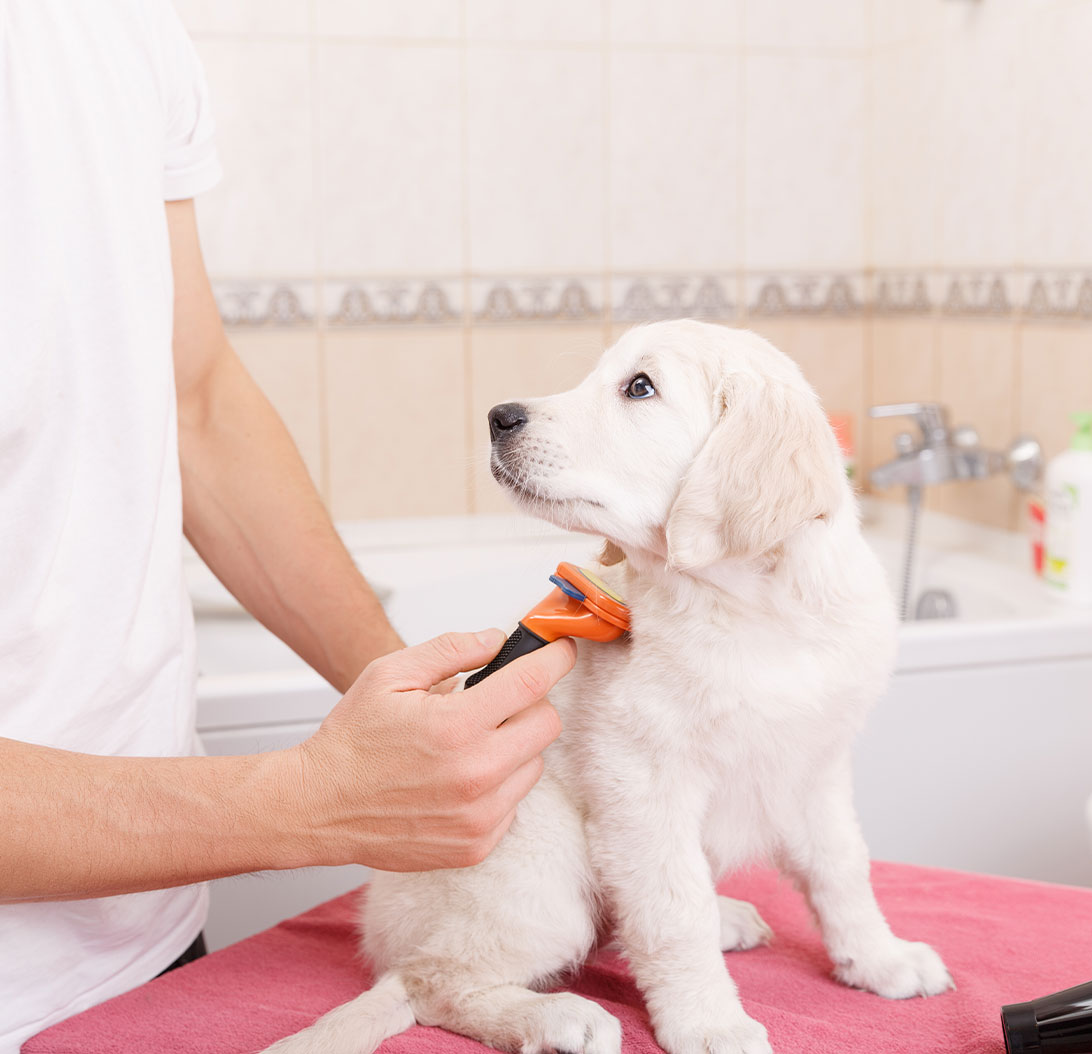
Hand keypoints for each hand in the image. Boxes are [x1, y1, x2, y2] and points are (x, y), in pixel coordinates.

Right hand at [285, 629, 573, 871]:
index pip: (533, 682)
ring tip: (467, 745)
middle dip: (529, 704)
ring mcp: (479, 816)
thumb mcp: (390, 674)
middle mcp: (475, 775)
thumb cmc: (351, 741)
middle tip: (496, 702)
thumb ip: (450, 650)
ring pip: (533, 765)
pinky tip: (459, 779)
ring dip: (513, 747)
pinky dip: (497, 785)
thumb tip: (496, 640)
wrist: (318, 807)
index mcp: (455, 726)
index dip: (556, 658)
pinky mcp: (477, 845)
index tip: (562, 650)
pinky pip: (514, 803)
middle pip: (547, 725)